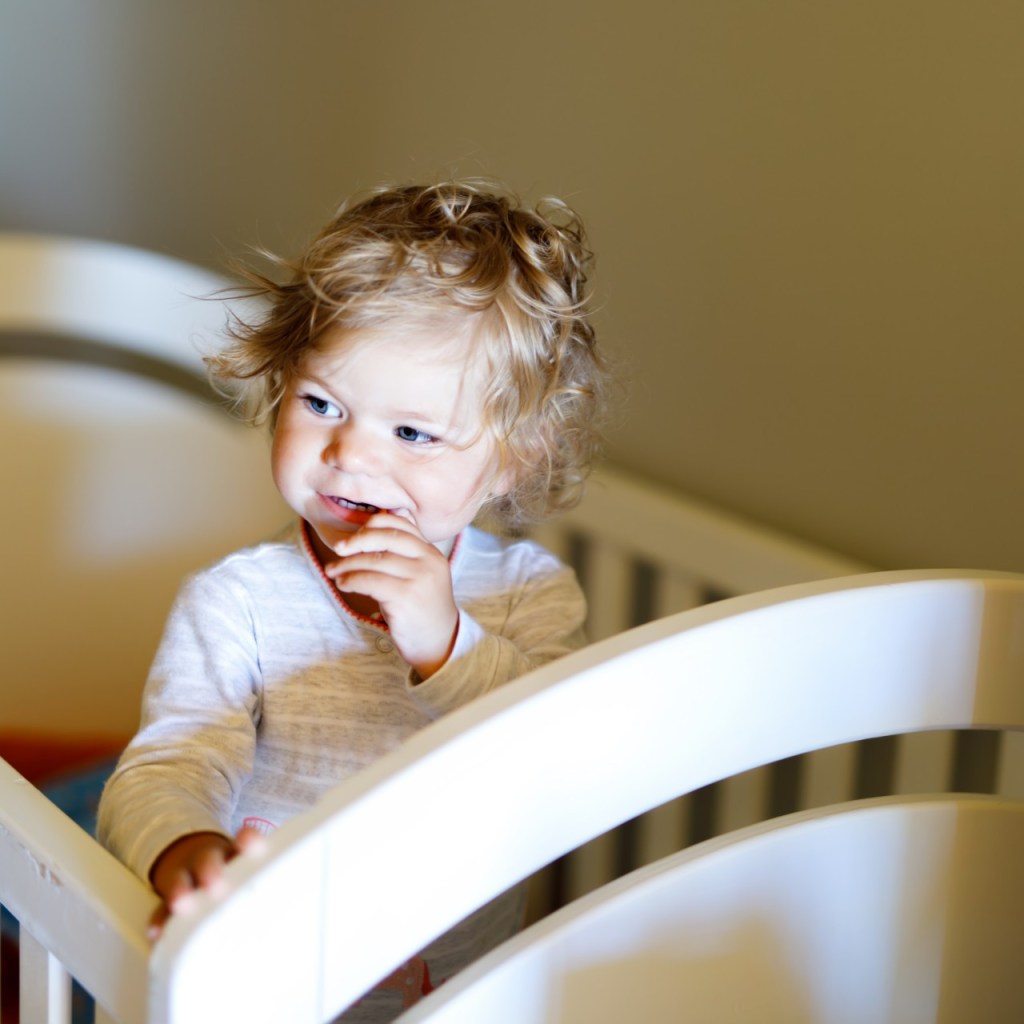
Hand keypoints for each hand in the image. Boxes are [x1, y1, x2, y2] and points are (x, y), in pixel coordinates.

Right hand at [147, 826, 265, 938]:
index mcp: (235, 851)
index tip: (256, 846)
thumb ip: (275, 872)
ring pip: (181, 880)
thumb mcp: (252, 863)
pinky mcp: (169, 895)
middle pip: (210, 859)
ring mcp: (187, 875)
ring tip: (183, 905)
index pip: (243, 839)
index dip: (248, 841)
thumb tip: (320, 888)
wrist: (191, 852)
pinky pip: (160, 906)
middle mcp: (211, 859)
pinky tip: (158, 931)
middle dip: (213, 871)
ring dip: (182, 892)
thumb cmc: (235, 867)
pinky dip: (160, 918)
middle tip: (217, 885)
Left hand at [323, 512, 458, 678]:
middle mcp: (429, 561)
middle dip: (356, 541)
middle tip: (337, 550)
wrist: (439, 642)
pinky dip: (351, 580)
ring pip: (375, 560)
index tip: (354, 536)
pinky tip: (343, 584)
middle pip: (386, 538)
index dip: (373, 524)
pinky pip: (370, 581)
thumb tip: (380, 519)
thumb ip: (404, 550)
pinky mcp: (406, 597)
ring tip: (334, 571)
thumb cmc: (420, 608)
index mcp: (431, 552)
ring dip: (348, 564)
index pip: (401, 524)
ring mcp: (419, 578)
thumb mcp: (418, 574)